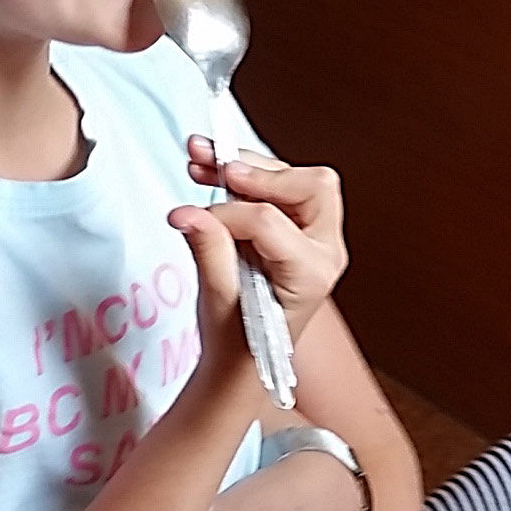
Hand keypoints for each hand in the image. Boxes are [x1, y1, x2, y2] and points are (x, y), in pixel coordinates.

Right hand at [177, 137, 345, 344]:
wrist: (243, 354)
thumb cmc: (237, 338)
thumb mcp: (218, 299)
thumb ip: (209, 251)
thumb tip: (185, 213)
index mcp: (312, 274)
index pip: (270, 221)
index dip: (226, 213)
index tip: (193, 218)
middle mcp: (325, 249)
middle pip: (311, 185)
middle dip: (260, 172)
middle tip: (217, 166)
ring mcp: (316, 234)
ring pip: (294, 177)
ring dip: (246, 164)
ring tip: (199, 156)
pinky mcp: (297, 223)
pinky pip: (279, 184)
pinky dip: (245, 173)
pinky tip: (208, 167)